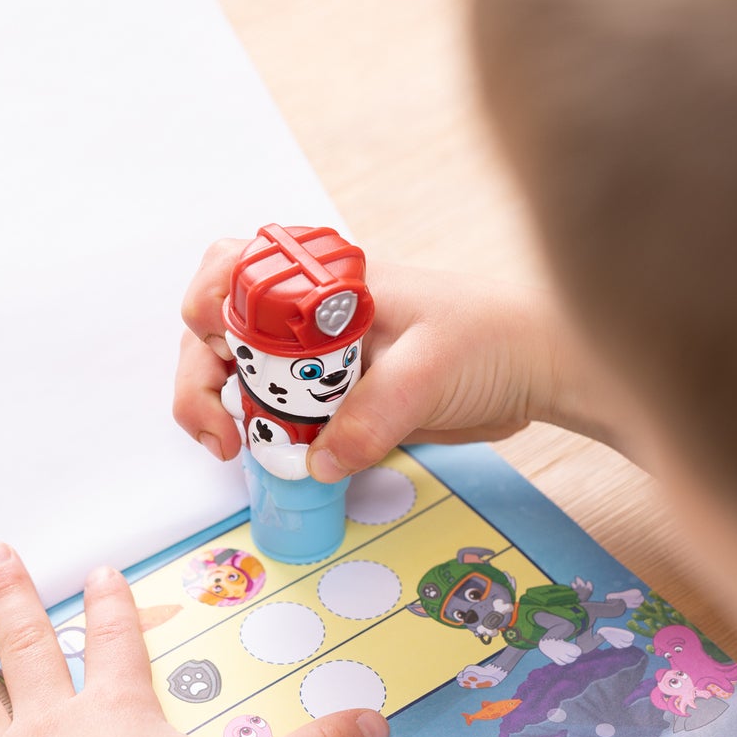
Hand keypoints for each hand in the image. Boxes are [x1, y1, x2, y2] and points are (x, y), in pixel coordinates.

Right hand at [176, 241, 629, 478]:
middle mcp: (310, 318)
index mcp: (325, 281)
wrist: (534, 373)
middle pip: (219, 334)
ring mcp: (320, 361)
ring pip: (243, 382)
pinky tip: (283, 465)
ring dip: (229, 416)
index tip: (213, 347)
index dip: (206, 305)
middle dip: (201, 380)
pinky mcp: (337, 403)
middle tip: (219, 433)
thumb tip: (318, 463)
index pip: (234, 271)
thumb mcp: (429, 370)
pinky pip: (282, 421)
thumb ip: (373, 415)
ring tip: (238, 451)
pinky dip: (269, 443)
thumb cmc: (491, 339)